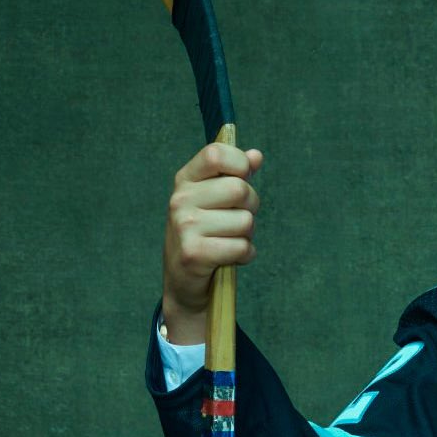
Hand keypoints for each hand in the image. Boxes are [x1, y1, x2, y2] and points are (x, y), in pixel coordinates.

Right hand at [162, 142, 263, 343]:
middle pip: (240, 190)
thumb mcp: (214, 201)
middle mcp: (180, 200)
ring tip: (228, 241)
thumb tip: (256, 156)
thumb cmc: (205, 236)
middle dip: (250, 207)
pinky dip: (245, 255)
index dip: (240, 164)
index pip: (216, 154)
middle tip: (237, 220)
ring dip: (247, 236)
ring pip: (245, 222)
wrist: (184, 282)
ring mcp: (185, 226)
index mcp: (185, 180)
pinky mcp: (194, 253)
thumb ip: (235, 176)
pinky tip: (229, 258)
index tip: (243, 178)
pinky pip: (242, 247)